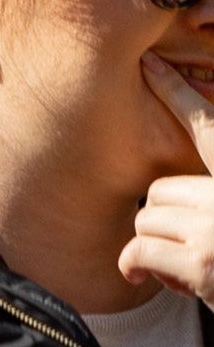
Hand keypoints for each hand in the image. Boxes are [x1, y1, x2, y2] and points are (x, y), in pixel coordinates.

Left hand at [123, 54, 213, 301]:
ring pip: (145, 219)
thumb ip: (207, 199)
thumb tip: (166, 197)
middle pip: (160, 189)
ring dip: (156, 249)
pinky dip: (140, 267)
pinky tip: (170, 282)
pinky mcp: (204, 261)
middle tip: (193, 250)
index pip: (208, 128)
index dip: (179, 94)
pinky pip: (140, 250)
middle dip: (164, 222)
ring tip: (193, 269)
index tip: (152, 64)